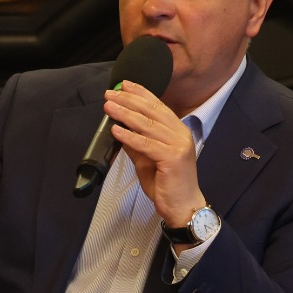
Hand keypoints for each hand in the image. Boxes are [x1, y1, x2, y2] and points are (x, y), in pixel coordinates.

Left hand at [103, 80, 206, 227]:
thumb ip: (136, 144)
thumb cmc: (167, 184)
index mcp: (178, 131)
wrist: (183, 206)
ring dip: (126, 114)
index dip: (141, 94)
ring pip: (148, 125)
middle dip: (129, 100)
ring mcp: (179, 145)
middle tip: (111, 94)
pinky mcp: (173, 158)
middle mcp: (181, 134)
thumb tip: (120, 129)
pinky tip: (116, 130)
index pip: (158, 106)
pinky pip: (147, 144)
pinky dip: (130, 136)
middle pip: (152, 111)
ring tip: (109, 107)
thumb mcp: (147, 159)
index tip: (124, 85)